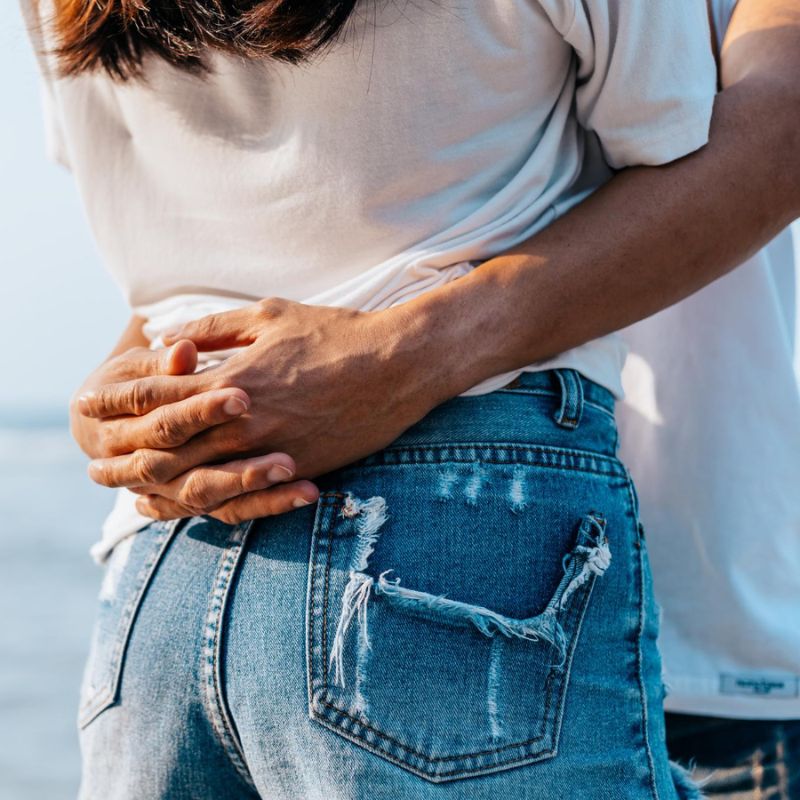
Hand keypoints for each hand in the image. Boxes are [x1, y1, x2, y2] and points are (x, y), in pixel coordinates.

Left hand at [79, 298, 439, 519]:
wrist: (398, 366)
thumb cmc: (337, 332)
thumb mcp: (270, 314)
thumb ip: (214, 327)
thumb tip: (169, 337)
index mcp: (234, 378)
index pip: (157, 397)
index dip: (117, 404)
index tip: (89, 406)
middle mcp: (246, 421)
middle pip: (169, 449)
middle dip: (125, 456)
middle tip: (96, 463)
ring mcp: (272, 451)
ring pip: (199, 482)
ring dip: (158, 489)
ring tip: (130, 493)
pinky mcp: (297, 470)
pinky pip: (242, 498)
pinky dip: (206, 505)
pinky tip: (189, 507)